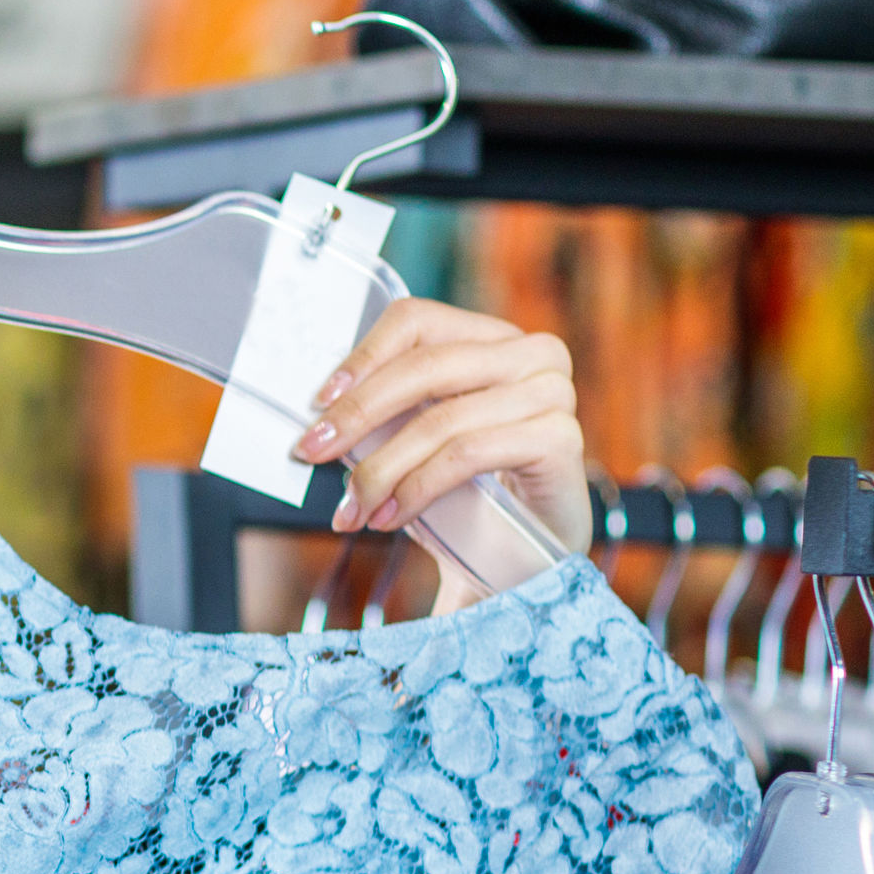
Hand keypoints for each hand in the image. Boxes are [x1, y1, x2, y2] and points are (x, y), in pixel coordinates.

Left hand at [289, 298, 585, 591]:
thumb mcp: (417, 438)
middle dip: (358, 414)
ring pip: (441, 419)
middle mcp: (531, 354)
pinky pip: (468, 454)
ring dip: (382, 469)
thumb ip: (384, 414)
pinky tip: (391, 515)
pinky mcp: (560, 437)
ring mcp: (554, 392)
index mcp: (492, 338)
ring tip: (352, 506)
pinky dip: (418, 487)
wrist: (524, 553)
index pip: (416, 321)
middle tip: (313, 452)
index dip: (362, 356)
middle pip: (424, 366)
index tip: (319, 402)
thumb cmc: (466, 492)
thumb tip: (317, 418)